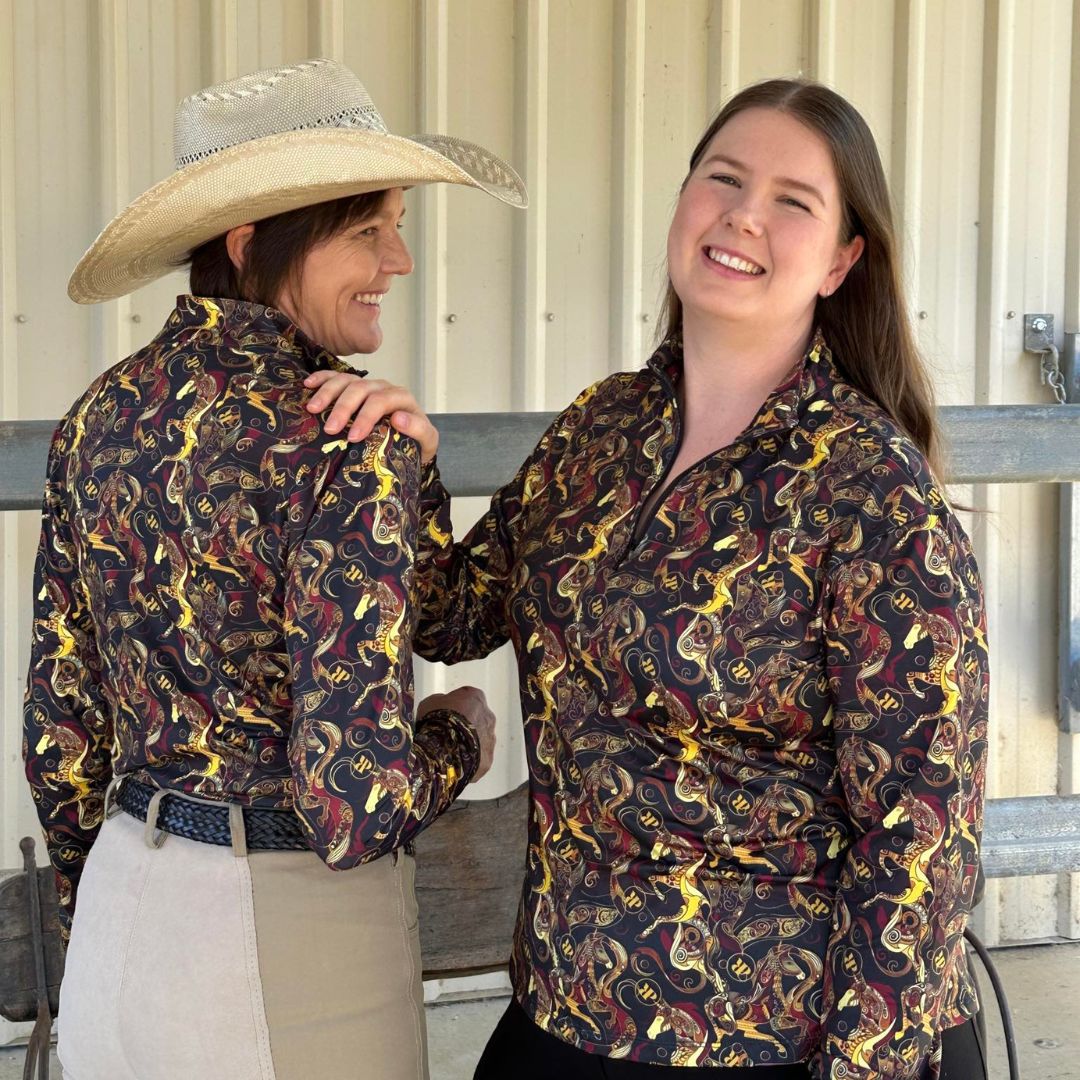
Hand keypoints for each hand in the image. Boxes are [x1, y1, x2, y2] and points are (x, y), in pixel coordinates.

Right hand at [303, 369, 438, 462]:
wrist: (411, 442)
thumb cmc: (416, 443)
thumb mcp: (427, 442)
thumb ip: (419, 430)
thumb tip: (398, 418)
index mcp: (401, 398)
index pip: (382, 400)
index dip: (367, 416)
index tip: (353, 437)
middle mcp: (383, 387)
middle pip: (361, 389)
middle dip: (344, 407)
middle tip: (331, 428)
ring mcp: (367, 385)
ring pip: (346, 380)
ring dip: (328, 392)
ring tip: (313, 409)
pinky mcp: (353, 387)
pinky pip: (335, 377)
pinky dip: (321, 379)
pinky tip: (307, 385)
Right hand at [418, 687, 496, 783]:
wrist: (442, 750)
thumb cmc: (437, 722)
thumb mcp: (431, 702)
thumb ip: (441, 701)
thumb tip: (442, 705)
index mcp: (476, 698)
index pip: (467, 697)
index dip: (454, 705)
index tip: (444, 713)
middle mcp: (488, 716)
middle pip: (476, 718)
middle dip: (464, 724)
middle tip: (447, 731)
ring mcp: (490, 739)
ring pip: (479, 738)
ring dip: (468, 741)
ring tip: (449, 748)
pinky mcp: (487, 759)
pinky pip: (478, 757)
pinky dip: (469, 758)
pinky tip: (455, 760)